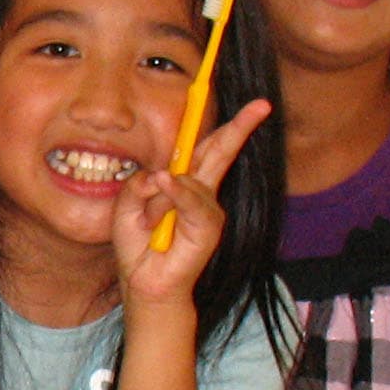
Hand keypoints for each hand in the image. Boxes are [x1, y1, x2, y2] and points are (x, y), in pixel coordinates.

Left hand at [112, 98, 272, 309]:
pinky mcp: (208, 227)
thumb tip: (161, 174)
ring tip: (147, 224)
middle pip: (220, 151)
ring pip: (185, 181)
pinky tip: (165, 184)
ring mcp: (208, 210)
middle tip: (262, 106)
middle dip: (240, 127)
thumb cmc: (139, 245)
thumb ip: (140, 183)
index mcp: (185, 184)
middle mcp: (202, 194)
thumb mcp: (127, 206)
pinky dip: (174, 192)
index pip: (205, 148)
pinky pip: (189, 198)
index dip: (220, 126)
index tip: (246, 106)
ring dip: (156, 200)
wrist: (145, 283)